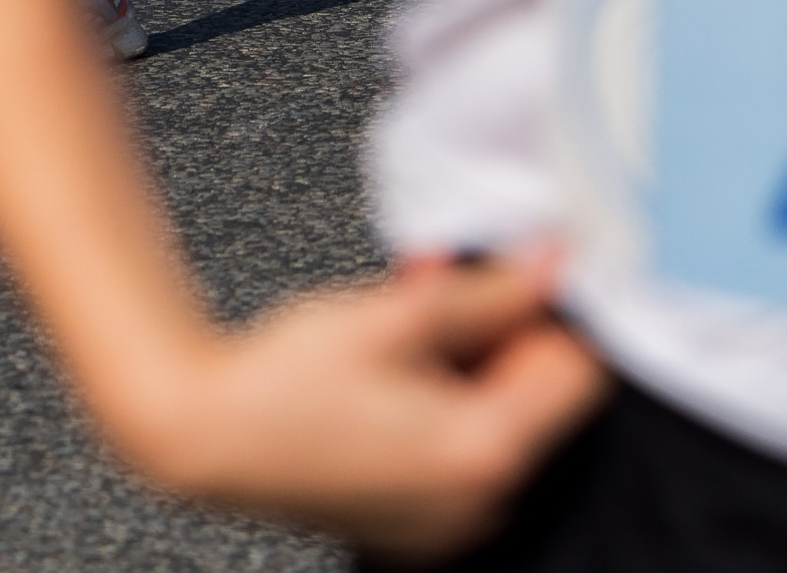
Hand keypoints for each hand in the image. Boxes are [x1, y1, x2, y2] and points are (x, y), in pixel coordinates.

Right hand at [122, 256, 607, 555]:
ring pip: (494, 417)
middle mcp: (478, 504)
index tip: (512, 272)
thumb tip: (551, 263)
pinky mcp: (417, 524)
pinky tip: (394, 360)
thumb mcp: (397, 315)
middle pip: (536, 397)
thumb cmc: (287, 379)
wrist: (208, 435)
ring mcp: (447, 524)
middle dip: (498, 330)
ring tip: (407, 311)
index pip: (578, 373)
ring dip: (466, 358)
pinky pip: (457, 450)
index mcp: (483, 455)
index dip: (548, 311)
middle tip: (442, 280)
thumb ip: (487, 293)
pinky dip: (440, 400)